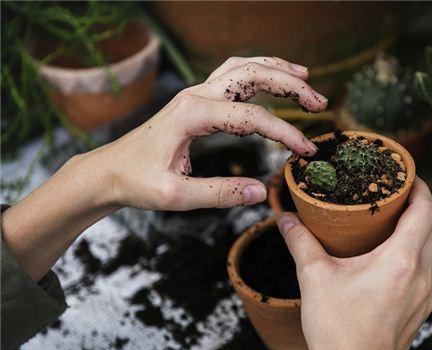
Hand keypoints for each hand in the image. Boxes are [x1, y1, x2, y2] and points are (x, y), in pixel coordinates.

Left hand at [86, 56, 327, 210]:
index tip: (306, 152)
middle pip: (252, 75)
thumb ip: (220, 193)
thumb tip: (261, 192)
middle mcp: (195, 96)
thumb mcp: (176, 196)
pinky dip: (257, 72)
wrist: (108, 171)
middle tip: (320, 102)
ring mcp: (195, 94)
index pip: (252, 118)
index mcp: (192, 115)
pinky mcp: (196, 100)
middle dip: (291, 85)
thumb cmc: (136, 182)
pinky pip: (232, 75)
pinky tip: (272, 79)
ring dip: (276, 70)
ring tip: (306, 78)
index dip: (285, 133)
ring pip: (243, 68)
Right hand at [277, 178, 431, 349]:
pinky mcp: (421, 312)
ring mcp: (425, 297)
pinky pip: (429, 272)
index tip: (407, 175)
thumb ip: (300, 242)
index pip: (426, 210)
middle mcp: (421, 276)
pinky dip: (419, 254)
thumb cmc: (337, 331)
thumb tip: (285, 219)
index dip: (421, 187)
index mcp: (401, 261)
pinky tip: (395, 258)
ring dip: (422, 230)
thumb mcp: (314, 278)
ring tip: (397, 221)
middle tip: (398, 194)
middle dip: (422, 205)